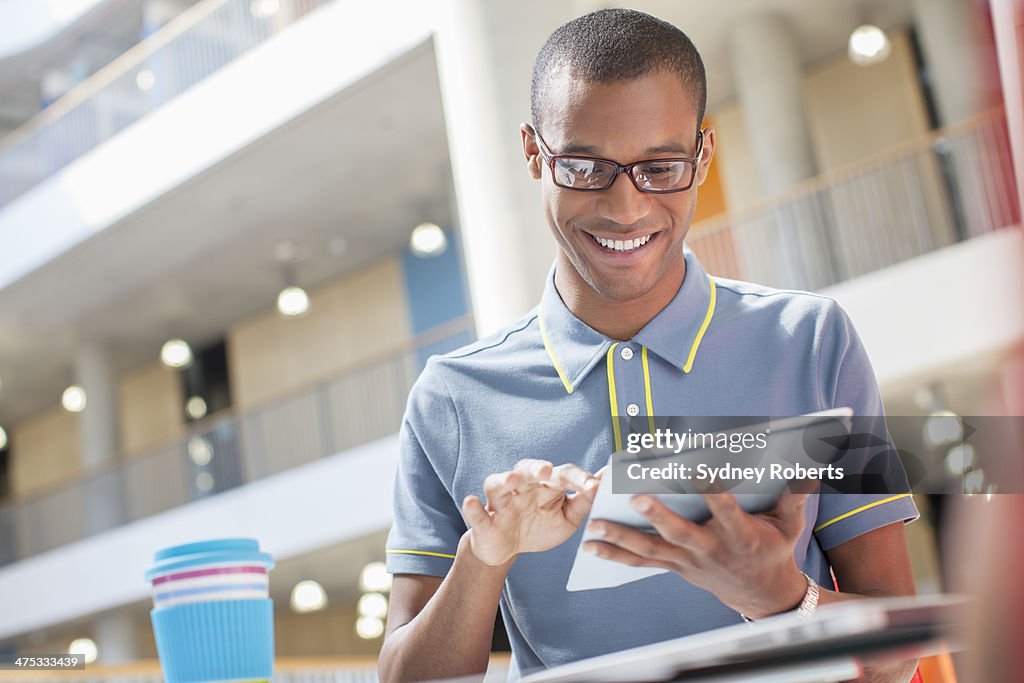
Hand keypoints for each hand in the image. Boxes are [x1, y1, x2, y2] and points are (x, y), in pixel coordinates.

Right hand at [461, 459, 602, 565]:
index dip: (578, 479)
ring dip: (505, 480)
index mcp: (544, 485)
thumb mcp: (567, 519)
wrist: (507, 551)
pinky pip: (476, 513)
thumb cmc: (539, 528)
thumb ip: (585, 501)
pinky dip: (473, 508)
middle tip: (548, 471)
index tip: (596, 486)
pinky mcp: (484, 522)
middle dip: (537, 469)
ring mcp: (501, 503)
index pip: (562, 475)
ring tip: (513, 480)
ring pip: (498, 485)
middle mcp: (521, 488)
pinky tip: (472, 502)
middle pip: (527, 470)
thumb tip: (607, 479)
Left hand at [583, 480, 816, 618]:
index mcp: (739, 534)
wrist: (762, 593)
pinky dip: (615, 554)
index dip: (714, 491)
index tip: (701, 469)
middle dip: (657, 516)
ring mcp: (688, 561)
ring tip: (593, 525)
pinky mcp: (674, 567)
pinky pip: (641, 562)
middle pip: (679, 533)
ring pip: (651, 550)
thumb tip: (808, 465)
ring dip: (621, 538)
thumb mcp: (790, 523)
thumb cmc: (773, 546)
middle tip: (635, 498)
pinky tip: (591, 545)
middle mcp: (709, 549)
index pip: (725, 510)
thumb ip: (794, 494)